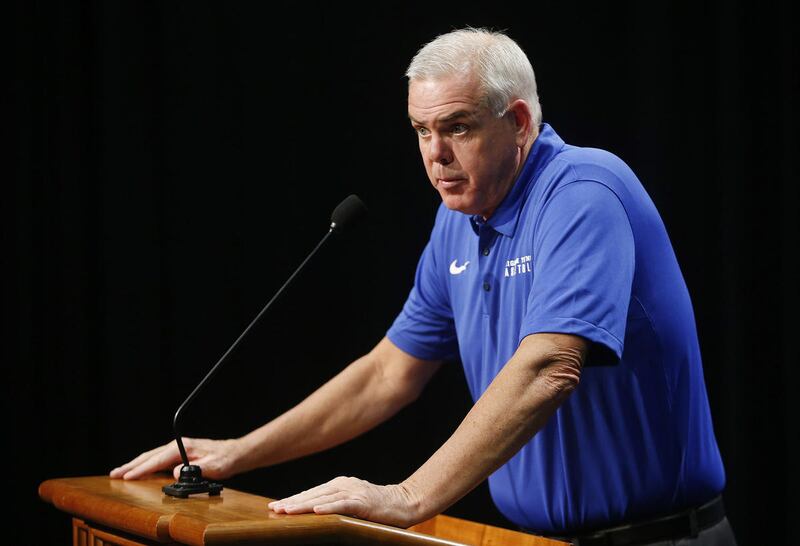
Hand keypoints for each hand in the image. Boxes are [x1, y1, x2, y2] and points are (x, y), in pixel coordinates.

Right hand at [109, 437, 240, 480]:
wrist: (235, 453)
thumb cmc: (226, 459)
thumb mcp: (215, 466)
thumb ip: (197, 470)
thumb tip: (176, 473)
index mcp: (184, 447)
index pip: (158, 459)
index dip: (142, 469)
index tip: (127, 477)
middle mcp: (179, 446)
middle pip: (150, 456)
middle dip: (131, 465)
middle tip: (114, 474)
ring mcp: (178, 450)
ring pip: (152, 457)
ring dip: (135, 464)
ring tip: (119, 473)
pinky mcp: (179, 455)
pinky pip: (157, 460)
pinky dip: (145, 465)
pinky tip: (138, 471)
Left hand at [268, 476, 420, 527]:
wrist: (404, 502)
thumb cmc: (379, 506)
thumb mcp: (353, 501)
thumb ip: (337, 503)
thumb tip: (315, 511)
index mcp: (340, 484)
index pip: (312, 492)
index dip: (294, 498)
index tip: (276, 505)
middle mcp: (344, 484)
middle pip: (313, 494)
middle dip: (292, 502)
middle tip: (274, 508)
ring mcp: (353, 491)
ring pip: (323, 499)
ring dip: (303, 505)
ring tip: (286, 510)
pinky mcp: (363, 501)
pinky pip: (342, 505)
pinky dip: (328, 507)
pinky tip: (315, 510)